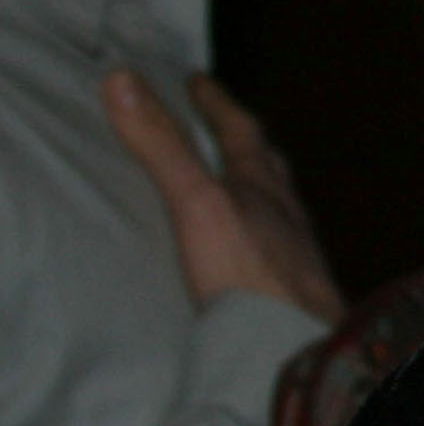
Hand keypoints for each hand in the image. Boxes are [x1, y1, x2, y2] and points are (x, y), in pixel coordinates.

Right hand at [103, 71, 344, 323]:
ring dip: (257, 192)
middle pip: (269, 168)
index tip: (197, 79)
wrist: (295, 346)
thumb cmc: (250, 271)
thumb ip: (164, 147)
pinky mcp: (294, 293)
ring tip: (239, 189)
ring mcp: (297, 255)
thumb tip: (124, 81)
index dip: (217, 103)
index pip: (241, 132)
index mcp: (263, 188)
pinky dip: (260, 240)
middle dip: (245, 144)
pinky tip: (252, 258)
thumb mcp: (198, 202)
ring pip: (279, 210)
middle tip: (227, 127)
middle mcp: (287, 216)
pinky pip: (276, 252)